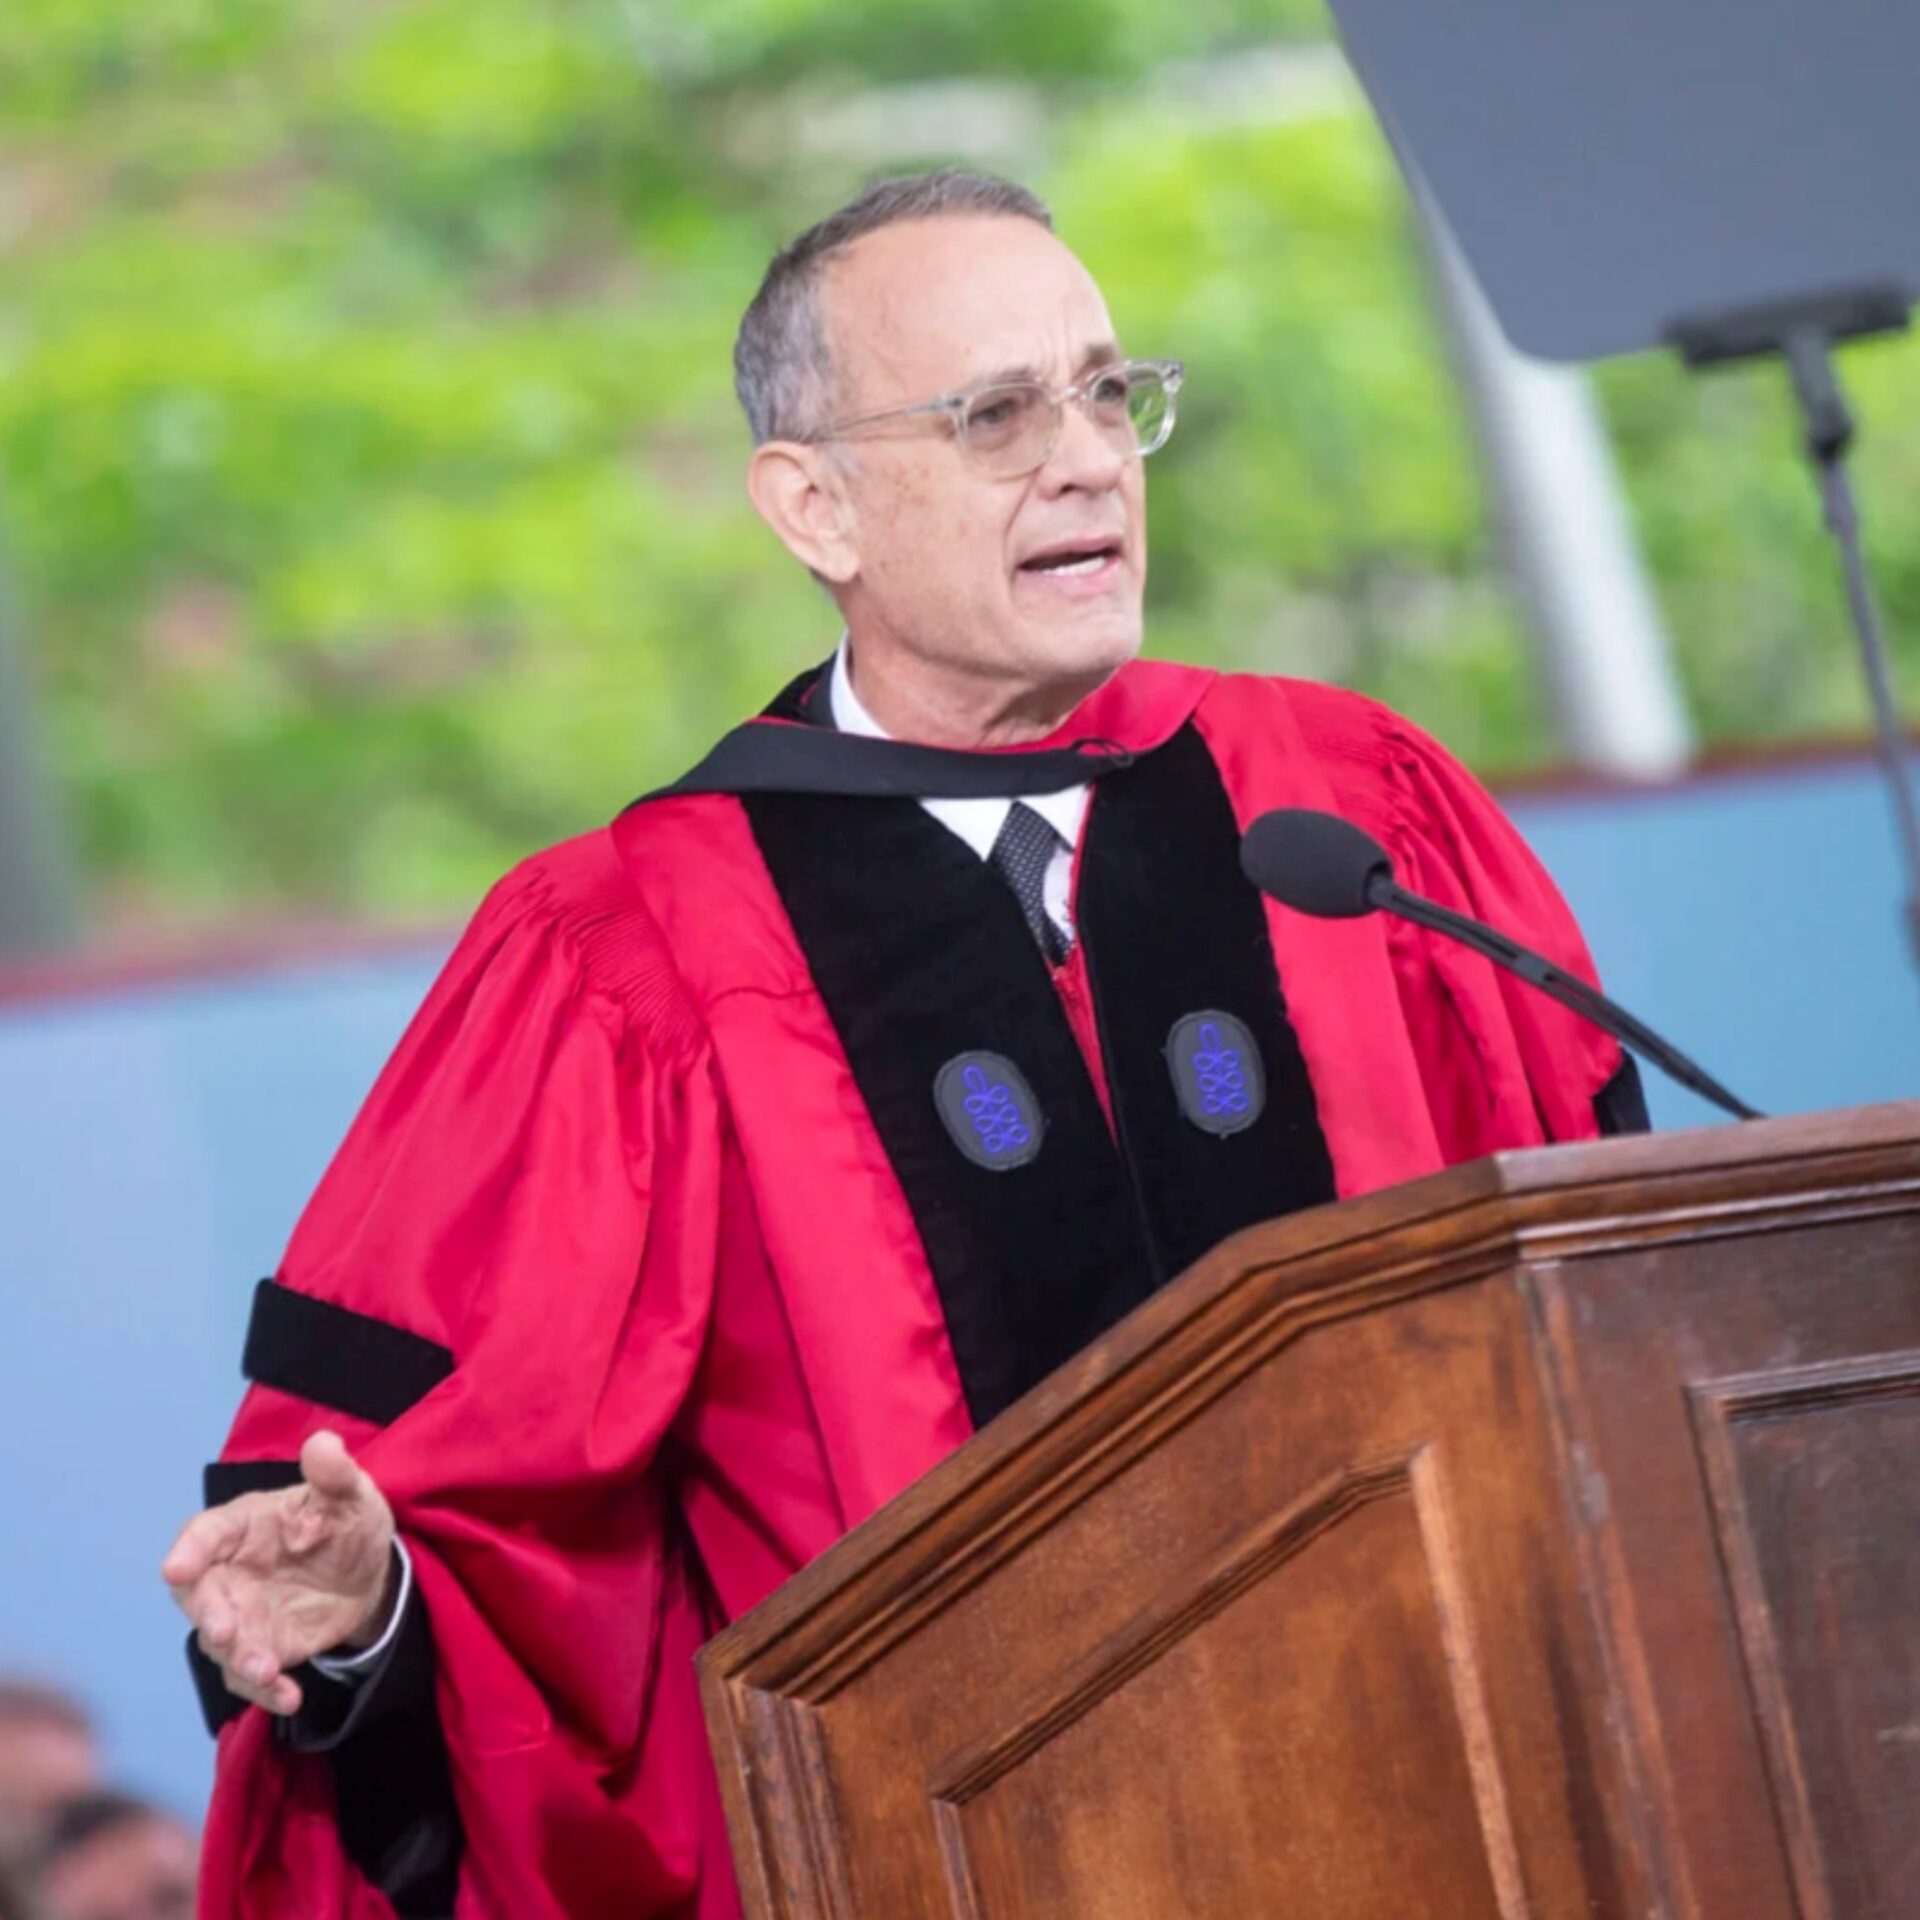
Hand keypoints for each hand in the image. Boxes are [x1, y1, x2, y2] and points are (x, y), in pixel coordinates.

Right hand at [162, 1429, 396, 1715]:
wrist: (369, 1571)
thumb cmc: (346, 1522)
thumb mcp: (352, 1494)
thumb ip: (335, 1474)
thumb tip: (323, 1443)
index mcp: (243, 1525)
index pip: (205, 1532)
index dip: (189, 1549)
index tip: (176, 1568)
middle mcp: (230, 1573)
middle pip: (200, 1596)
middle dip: (208, 1615)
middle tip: (226, 1631)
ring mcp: (242, 1615)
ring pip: (223, 1643)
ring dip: (241, 1658)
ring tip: (268, 1669)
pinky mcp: (261, 1648)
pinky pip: (251, 1676)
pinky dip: (267, 1690)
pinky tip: (290, 1695)